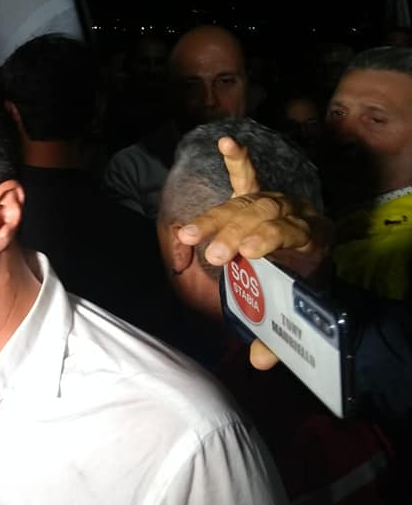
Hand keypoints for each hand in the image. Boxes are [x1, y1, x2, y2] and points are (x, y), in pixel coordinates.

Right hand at [177, 137, 330, 371]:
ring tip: (189, 235)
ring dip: (215, 218)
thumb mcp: (296, 317)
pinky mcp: (260, 196)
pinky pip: (247, 177)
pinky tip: (226, 142)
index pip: (292, 232)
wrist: (315, 265)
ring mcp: (277, 202)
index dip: (270, 238)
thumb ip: (278, 340)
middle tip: (214, 255)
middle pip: (263, 214)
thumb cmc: (302, 290)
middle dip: (235, 232)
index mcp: (313, 240)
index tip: (249, 251)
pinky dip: (237, 161)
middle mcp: (296, 214)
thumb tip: (260, 362)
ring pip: (243, 202)